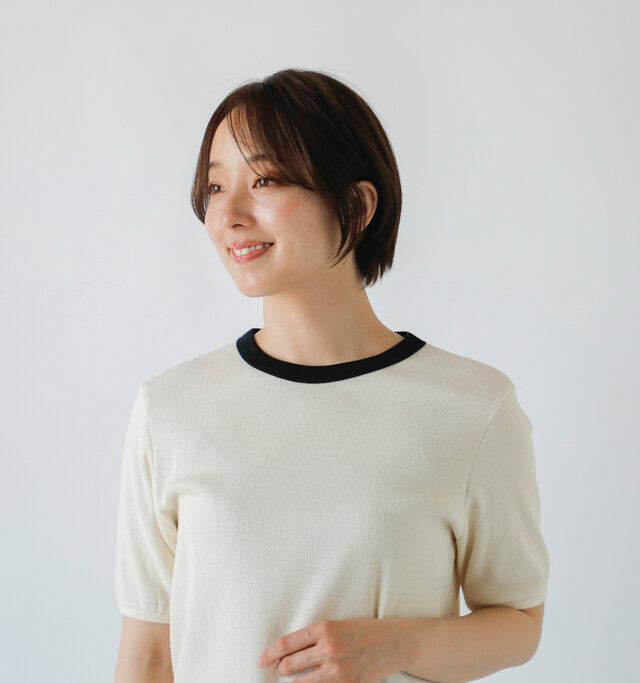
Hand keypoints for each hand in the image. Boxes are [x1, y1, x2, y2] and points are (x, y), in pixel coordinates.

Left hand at [256, 617, 405, 680]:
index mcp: (324, 628)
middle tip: (278, 671)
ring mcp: (337, 670)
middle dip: (279, 670)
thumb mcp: (337, 625)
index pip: (286, 643)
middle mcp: (328, 648)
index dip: (269, 653)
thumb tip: (290, 651)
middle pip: (289, 665)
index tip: (261, 660)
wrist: (393, 643)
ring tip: (290, 681)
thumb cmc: (364, 630)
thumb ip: (315, 637)